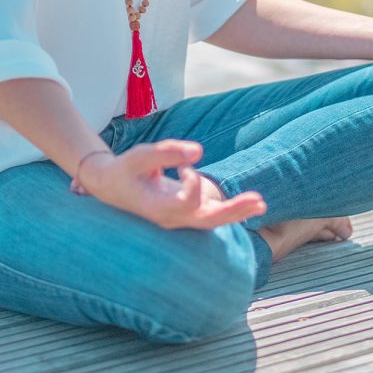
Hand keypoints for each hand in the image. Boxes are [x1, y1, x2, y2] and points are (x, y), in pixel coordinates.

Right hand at [69, 139, 266, 228]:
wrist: (111, 187)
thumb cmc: (125, 170)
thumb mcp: (140, 156)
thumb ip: (167, 152)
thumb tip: (199, 151)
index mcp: (157, 209)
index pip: (186, 202)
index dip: (193, 181)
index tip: (184, 163)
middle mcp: (170, 220)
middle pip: (207, 221)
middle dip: (233, 211)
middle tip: (260, 201)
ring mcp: (179, 220)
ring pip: (212, 222)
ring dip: (237, 212)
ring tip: (261, 203)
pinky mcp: (185, 215)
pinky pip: (211, 217)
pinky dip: (229, 211)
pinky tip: (249, 204)